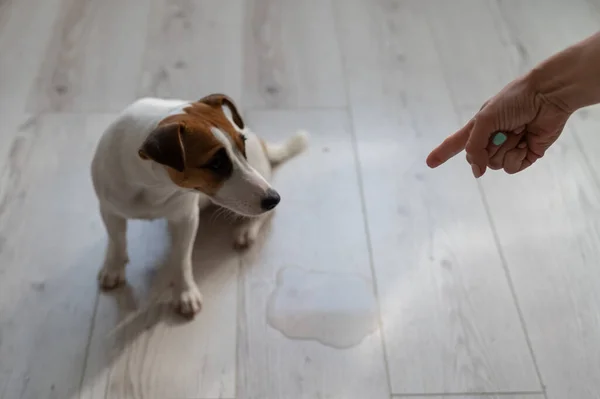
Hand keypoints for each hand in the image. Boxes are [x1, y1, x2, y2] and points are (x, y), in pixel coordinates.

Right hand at [426, 74, 571, 176]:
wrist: (548, 96)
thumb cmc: (514, 100)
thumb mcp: (485, 120)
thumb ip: (475, 147)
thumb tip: (477, 172)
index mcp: (479, 127)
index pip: (456, 143)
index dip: (443, 153)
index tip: (429, 163)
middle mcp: (492, 139)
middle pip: (478, 158)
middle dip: (488, 147)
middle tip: (503, 130)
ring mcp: (509, 147)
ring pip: (495, 164)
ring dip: (506, 148)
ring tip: (518, 131)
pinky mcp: (527, 154)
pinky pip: (513, 167)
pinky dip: (518, 157)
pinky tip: (526, 142)